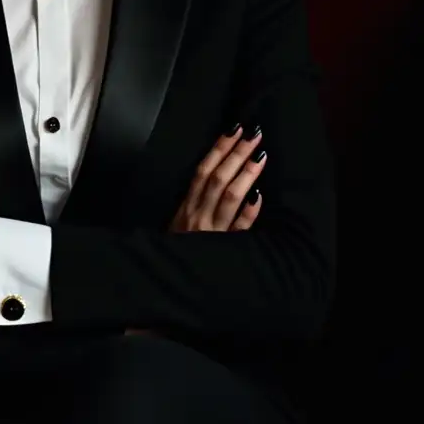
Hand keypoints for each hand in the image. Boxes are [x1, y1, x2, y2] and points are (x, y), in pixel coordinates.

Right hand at [125, 124, 264, 336]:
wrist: (163, 294)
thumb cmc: (175, 258)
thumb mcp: (179, 227)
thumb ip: (195, 204)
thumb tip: (216, 173)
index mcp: (185, 209)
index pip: (202, 171)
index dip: (219, 148)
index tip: (234, 129)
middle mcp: (196, 218)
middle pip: (217, 178)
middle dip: (236, 153)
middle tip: (255, 133)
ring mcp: (210, 234)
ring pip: (228, 198)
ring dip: (245, 174)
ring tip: (260, 155)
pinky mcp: (223, 253)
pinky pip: (238, 231)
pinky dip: (249, 212)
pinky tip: (260, 196)